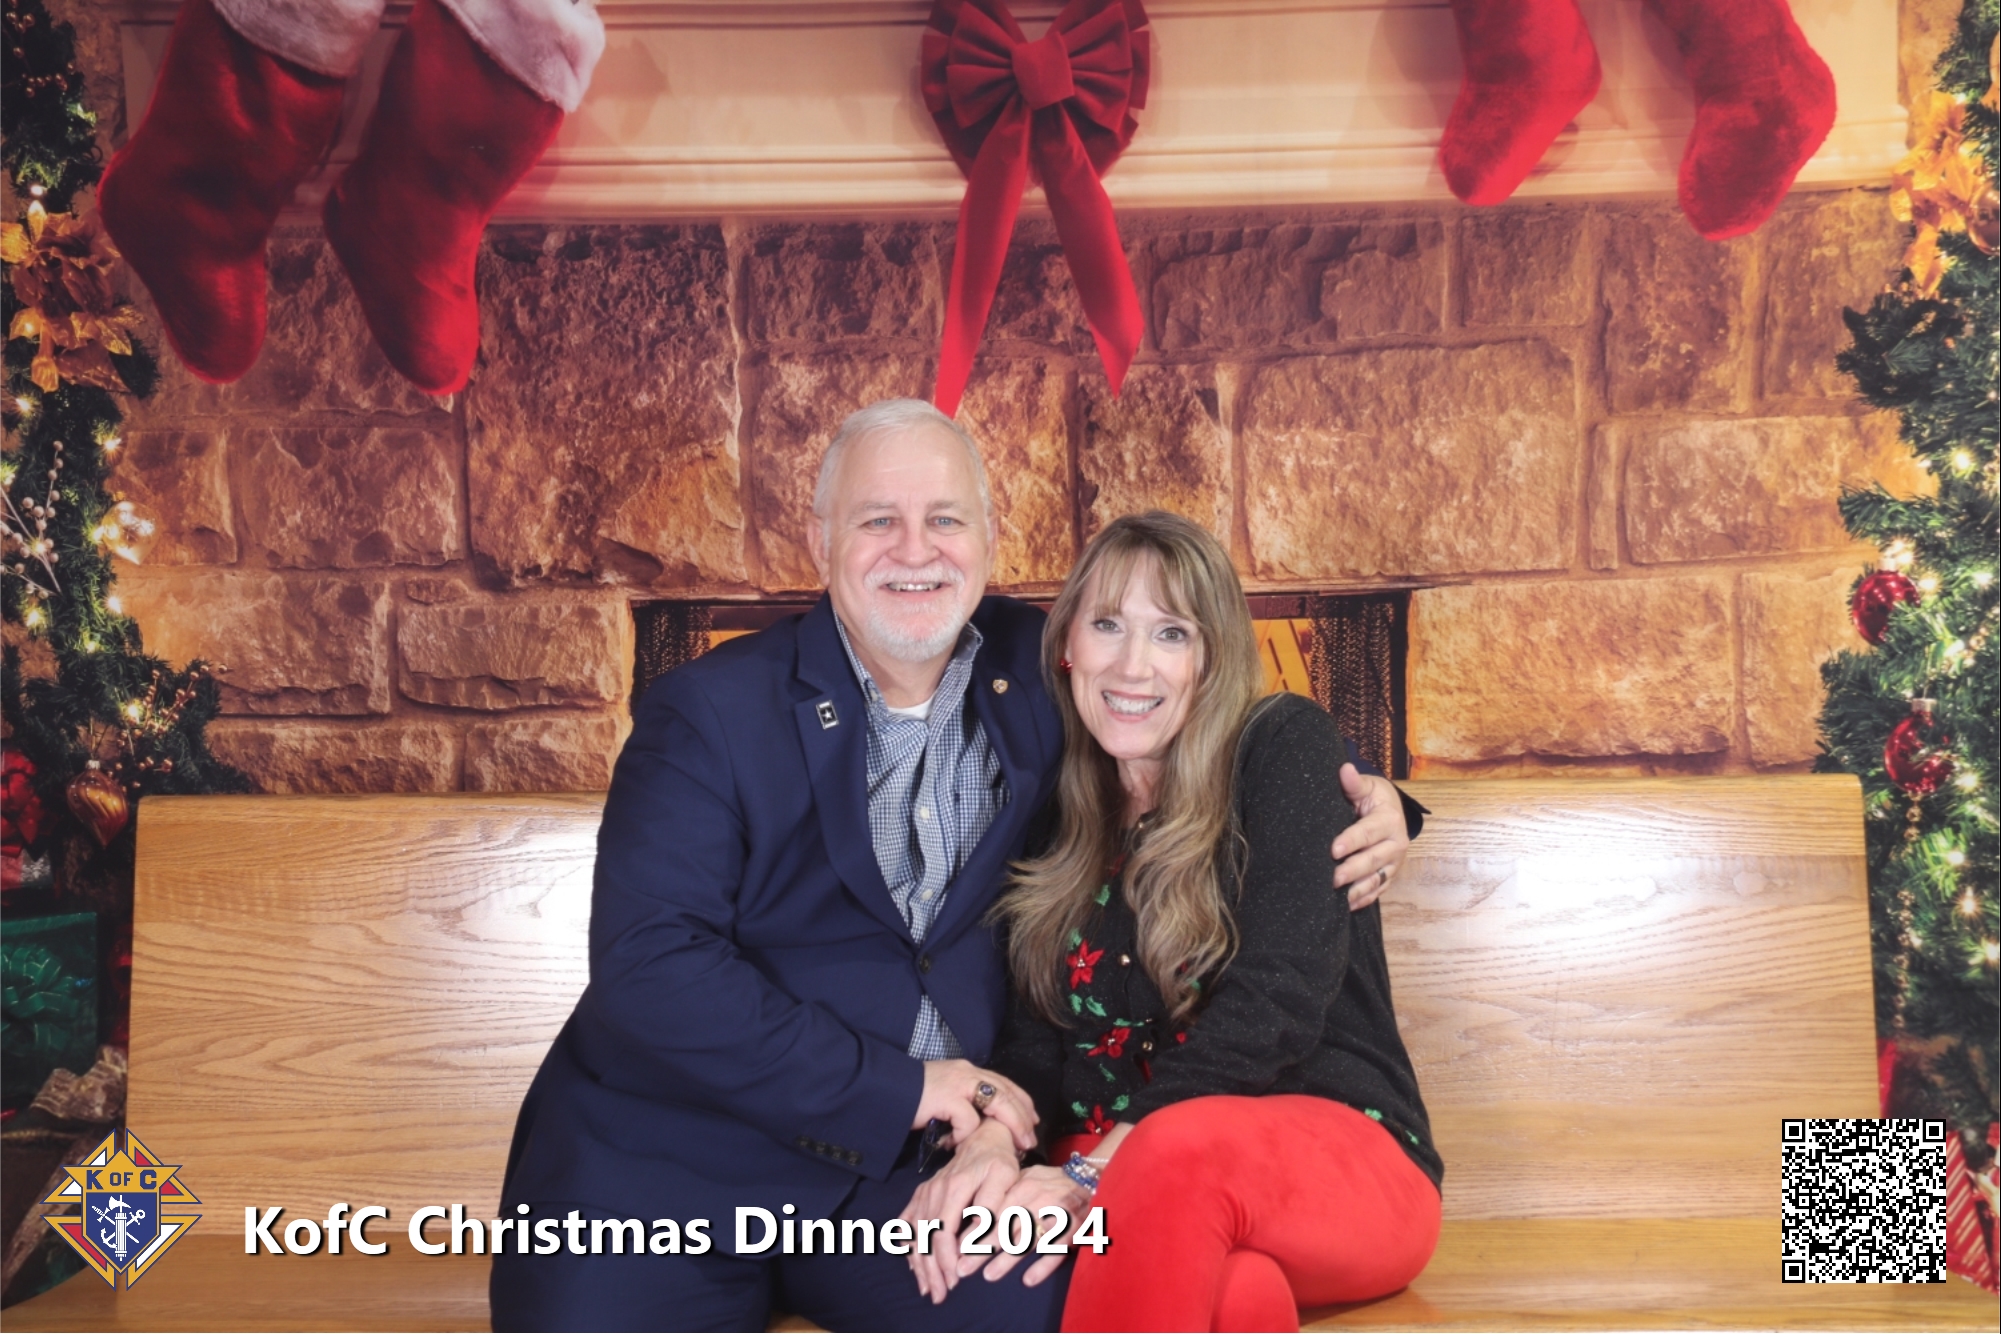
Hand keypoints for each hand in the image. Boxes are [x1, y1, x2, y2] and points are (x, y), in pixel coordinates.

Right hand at [900, 1119, 1021, 1303]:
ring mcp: (925, 1192)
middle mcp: (935, 1190)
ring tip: (927, 1288)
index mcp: (954, 1186)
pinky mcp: (922, 1195)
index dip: (946, 1257)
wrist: (984, 1138)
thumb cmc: (998, 1161)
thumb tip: (977, 1235)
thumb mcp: (1004, 1177)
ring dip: (919, 1263)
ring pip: (915, 1233)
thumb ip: (991, 1204)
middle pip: (925, 1236)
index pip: (943, 1228)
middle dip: (931, 1269)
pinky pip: (907, 1222)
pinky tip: (912, 1264)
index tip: (955, 1278)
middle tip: (940, 1294)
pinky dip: (907, 1245)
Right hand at [913, 1060, 1036, 1152]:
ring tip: (1014, 1145)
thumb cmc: (911, 1096)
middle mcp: (968, 1073)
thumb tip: (981, 1124)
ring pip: (999, 1103)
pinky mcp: (948, 1097)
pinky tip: (952, 1144)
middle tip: (1030, 1140)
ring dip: (1010, 1126)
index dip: (1022, 1102)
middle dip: (1023, 1118)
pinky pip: (968, 1121)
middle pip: (1007, 1093)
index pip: (1005, 1084)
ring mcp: (959, 1083)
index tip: (1033, 1121)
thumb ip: (963, 1102)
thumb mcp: (944, 1093)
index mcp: (969, 1071)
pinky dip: (965, 1136)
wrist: (885, 1088)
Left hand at [968, 1165, 1092, 1288]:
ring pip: (1029, 1239)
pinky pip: (1058, 1249)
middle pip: (1007, 1226)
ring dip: (1007, 1259)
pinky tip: (1028, 1280)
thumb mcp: (1028, 1180)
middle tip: (964, 1267)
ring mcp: (1059, 1214)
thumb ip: (1005, 1194)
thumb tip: (973, 1217)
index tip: (957, 1246)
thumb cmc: (1052, 1184)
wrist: (1093, 1181)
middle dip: (983, 1248)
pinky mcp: (1076, 1230)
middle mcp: (1040, 1197)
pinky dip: (1043, 1265)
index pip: (995, 1209)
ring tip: (989, 1275)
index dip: (976, 1230)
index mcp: (1025, 1184)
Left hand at [1333, 765, 1408, 908]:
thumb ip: (1354, 783)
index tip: (1334, 849)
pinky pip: (1378, 890)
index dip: (1352, 841)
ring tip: (1339, 898)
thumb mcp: (1367, 787)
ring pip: (1376, 879)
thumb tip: (1344, 769)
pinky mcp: (1389, 875)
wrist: (1392, 810)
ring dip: (1358, 889)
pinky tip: (1348, 905)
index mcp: (1389, 820)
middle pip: (1373, 860)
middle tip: (1333, 878)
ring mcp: (1394, 862)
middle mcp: (1396, 844)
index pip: (1368, 833)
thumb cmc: (1374, 798)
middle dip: (1353, 870)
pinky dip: (1364, 899)